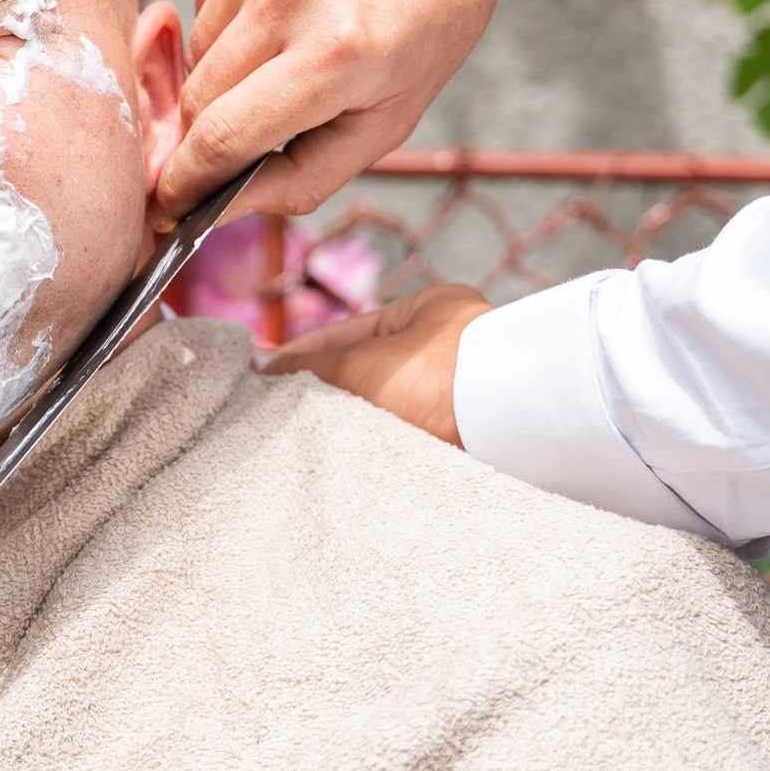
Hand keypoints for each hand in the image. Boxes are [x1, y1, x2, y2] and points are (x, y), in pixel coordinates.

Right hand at [152, 0, 520, 227]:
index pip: (223, 138)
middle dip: (212, 128)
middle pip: (198, 99)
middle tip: (252, 124)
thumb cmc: (427, 13)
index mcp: (338, 54)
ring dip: (229, 66)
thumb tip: (219, 208)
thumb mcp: (393, 115)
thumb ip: (304, 176)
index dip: (187, 183)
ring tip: (292, 40)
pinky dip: (231, 13)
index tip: (170, 205)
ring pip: (196, 50)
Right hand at [256, 283, 493, 445]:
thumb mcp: (360, 365)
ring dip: (351, 423)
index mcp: (429, 311)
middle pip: (367, 371)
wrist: (510, 427)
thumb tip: (259, 367)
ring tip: (305, 442)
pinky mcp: (470, 435)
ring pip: (387, 407)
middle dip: (324, 393)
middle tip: (275, 415)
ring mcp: (462, 392)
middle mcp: (449, 347)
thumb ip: (307, 368)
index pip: (348, 331)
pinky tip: (350, 460)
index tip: (259, 378)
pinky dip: (380, 445)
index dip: (300, 355)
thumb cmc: (440, 376)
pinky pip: (410, 437)